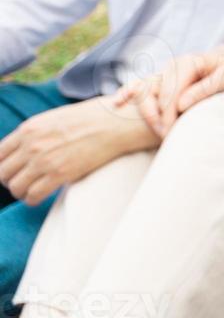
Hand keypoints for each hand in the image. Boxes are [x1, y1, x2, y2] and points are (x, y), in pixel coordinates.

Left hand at [0, 98, 156, 204]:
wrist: (117, 123)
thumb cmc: (93, 118)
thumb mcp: (57, 118)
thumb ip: (37, 133)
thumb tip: (27, 149)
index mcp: (29, 128)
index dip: (5, 166)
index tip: (14, 171)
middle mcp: (31, 145)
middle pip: (3, 173)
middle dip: (12, 180)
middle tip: (25, 181)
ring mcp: (44, 160)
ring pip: (15, 187)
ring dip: (22, 191)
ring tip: (33, 190)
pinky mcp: (59, 174)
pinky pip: (32, 195)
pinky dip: (33, 199)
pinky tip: (41, 196)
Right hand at [111, 47, 223, 137]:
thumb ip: (204, 89)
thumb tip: (181, 105)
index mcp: (187, 63)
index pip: (171, 92)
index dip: (169, 114)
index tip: (170, 132)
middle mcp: (172, 66)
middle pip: (156, 95)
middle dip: (159, 118)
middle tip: (166, 136)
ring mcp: (164, 72)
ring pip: (145, 91)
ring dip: (146, 112)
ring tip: (156, 130)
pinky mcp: (161, 79)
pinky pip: (140, 85)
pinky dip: (127, 92)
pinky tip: (116, 103)